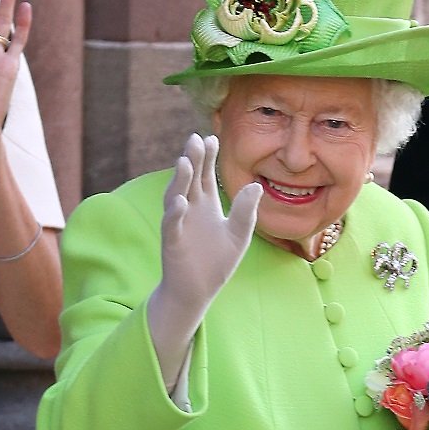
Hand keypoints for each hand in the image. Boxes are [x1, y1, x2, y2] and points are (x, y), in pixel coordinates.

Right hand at [146, 134, 260, 386]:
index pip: (205, 175)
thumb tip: (257, 185)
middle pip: (190, 179)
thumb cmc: (216, 263)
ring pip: (176, 196)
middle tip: (195, 139)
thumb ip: (245, 211)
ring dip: (180, 180)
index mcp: (205, 205)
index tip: (212, 137)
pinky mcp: (172, 242)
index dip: (207, 157)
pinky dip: (174, 213)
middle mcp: (189, 209)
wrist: (198, 291)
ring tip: (186, 162)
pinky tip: (181, 202)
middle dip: (192, 159)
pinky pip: (171, 225)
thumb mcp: (238, 235)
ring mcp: (179, 224)